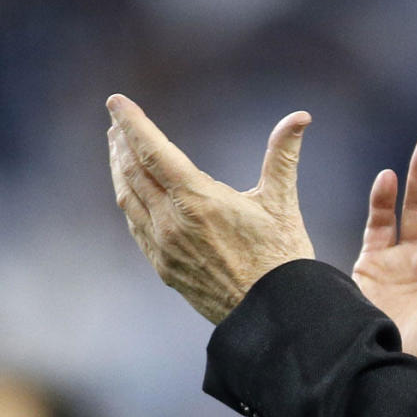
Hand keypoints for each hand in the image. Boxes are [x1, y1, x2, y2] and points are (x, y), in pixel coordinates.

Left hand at [106, 94, 314, 323]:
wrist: (272, 315)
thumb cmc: (282, 258)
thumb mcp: (282, 202)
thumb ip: (283, 155)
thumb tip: (300, 116)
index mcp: (198, 200)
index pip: (153, 151)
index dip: (132, 123)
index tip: (116, 101)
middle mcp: (172, 222)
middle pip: (132, 171)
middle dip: (123, 141)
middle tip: (117, 119)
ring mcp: (163, 247)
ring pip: (128, 198)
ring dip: (119, 169)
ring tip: (118, 148)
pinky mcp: (164, 267)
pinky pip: (135, 224)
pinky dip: (128, 199)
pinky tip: (131, 192)